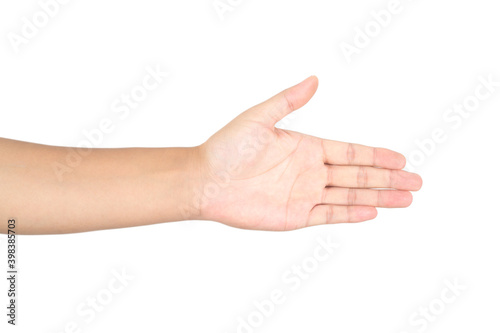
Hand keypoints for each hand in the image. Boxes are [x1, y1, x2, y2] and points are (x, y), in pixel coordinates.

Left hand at [195, 76, 421, 230]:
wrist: (205, 181)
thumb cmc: (227, 148)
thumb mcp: (259, 117)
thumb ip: (288, 100)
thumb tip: (314, 79)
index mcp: (306, 147)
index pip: (350, 153)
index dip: (376, 156)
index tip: (400, 157)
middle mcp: (310, 171)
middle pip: (358, 176)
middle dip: (388, 178)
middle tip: (416, 181)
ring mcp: (304, 194)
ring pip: (350, 196)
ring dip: (379, 197)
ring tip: (406, 198)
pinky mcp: (295, 215)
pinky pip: (329, 214)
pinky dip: (351, 214)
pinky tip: (372, 211)